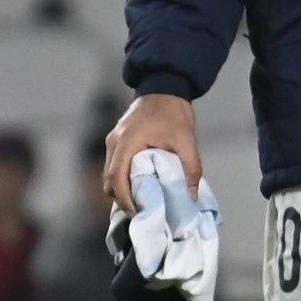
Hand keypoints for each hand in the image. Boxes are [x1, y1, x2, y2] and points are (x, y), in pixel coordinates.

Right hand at [100, 89, 200, 212]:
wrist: (165, 86)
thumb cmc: (174, 113)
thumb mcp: (187, 141)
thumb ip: (191, 168)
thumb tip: (192, 195)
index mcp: (127, 141)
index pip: (116, 178)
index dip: (124, 199)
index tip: (137, 213)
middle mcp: (114, 142)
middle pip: (109, 180)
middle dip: (122, 199)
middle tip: (141, 212)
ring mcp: (113, 141)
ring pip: (110, 175)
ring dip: (122, 190)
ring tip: (142, 203)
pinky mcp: (117, 140)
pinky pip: (114, 166)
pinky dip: (123, 179)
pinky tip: (139, 186)